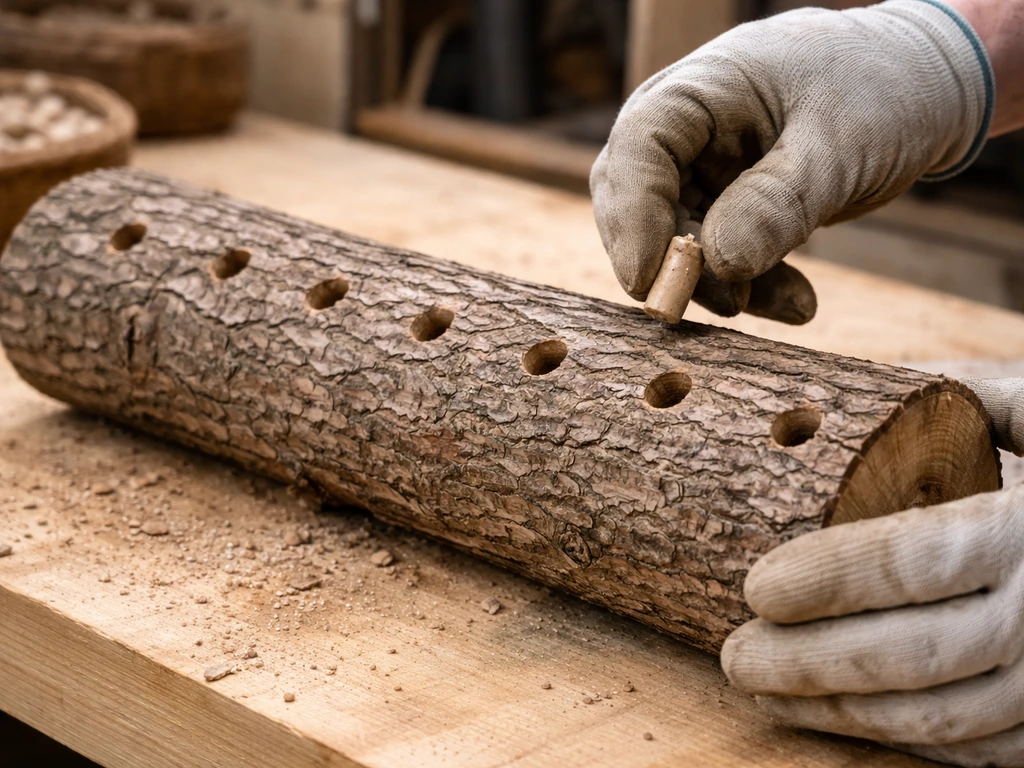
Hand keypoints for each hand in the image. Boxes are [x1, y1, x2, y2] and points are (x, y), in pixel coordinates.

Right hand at [591, 1, 992, 322]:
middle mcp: (687, 131)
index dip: (632, 216)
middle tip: (724, 305)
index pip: (639, 147)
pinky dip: (751, 286)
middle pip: (639, 202)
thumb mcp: (839, 146)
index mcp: (701, 88)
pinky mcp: (727, 207)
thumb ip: (778, 204)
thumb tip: (718, 266)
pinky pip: (719, 258)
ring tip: (790, 304)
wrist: (925, 91)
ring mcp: (703, 171)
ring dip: (721, 284)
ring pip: (679, 242)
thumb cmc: (883, 92)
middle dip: (674, 262)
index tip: (649, 280)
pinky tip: (798, 304)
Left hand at [722, 378, 1023, 766]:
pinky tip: (839, 717)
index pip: (918, 559)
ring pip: (945, 717)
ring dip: (841, 713)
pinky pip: (985, 749)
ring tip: (763, 690)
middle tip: (734, 656)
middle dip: (811, 664)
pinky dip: (904, 739)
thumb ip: (952, 398)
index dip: (830, 581)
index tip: (755, 587)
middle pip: (918, 656)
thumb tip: (836, 392)